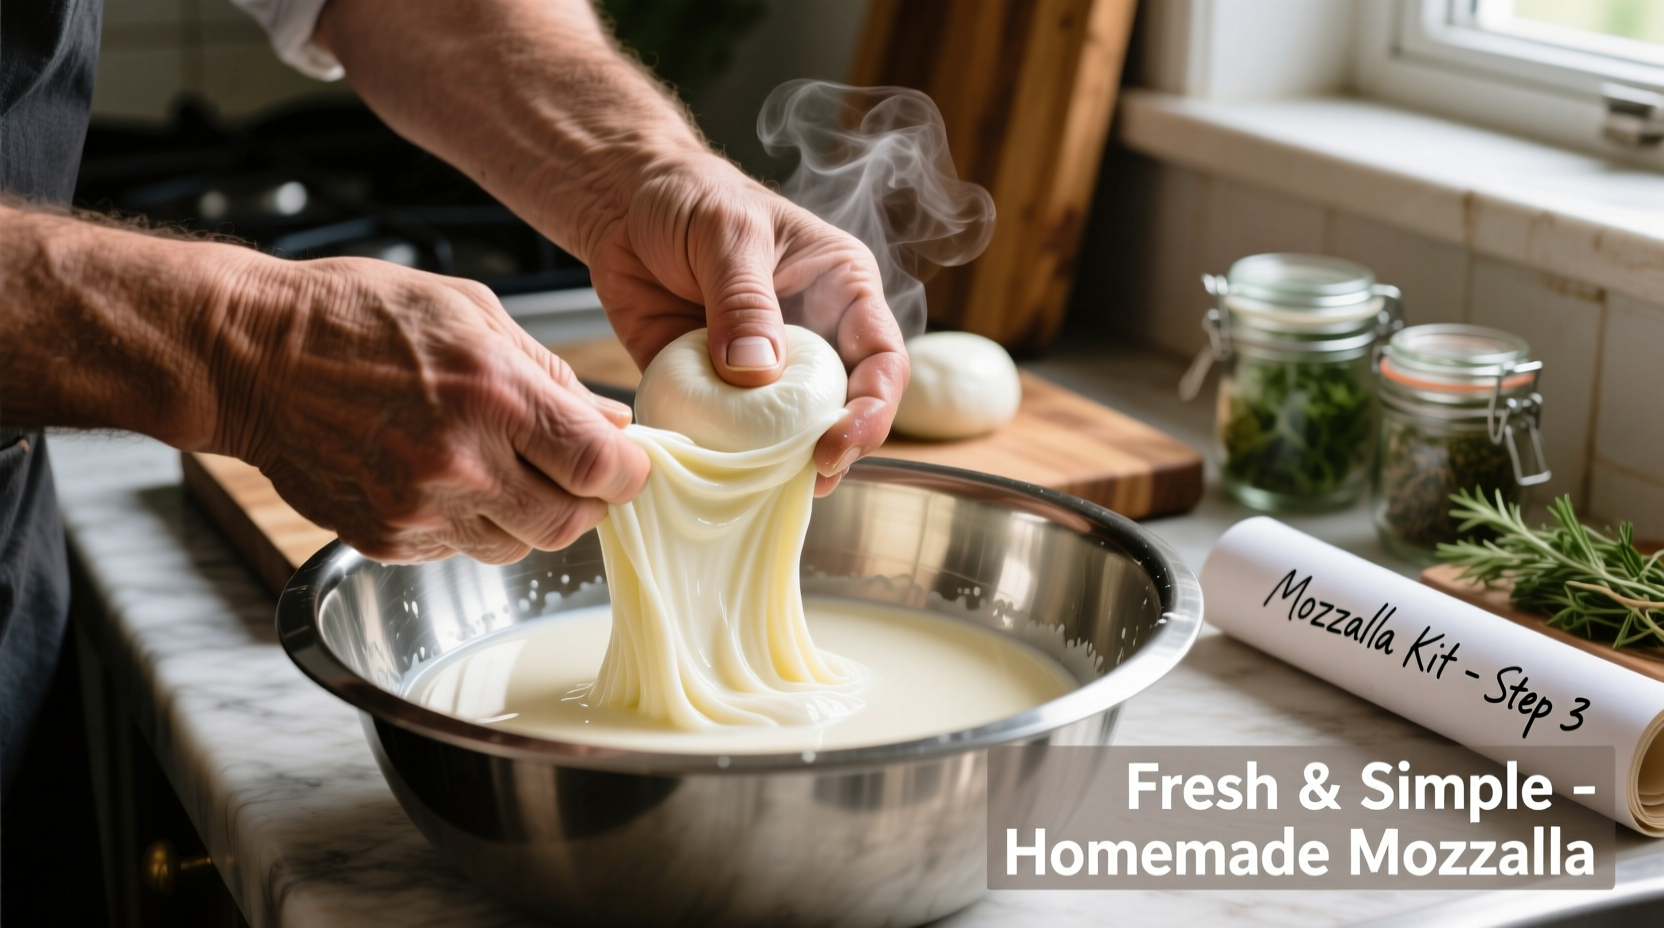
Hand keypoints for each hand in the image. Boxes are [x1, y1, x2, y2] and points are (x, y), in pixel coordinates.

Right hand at [212, 253, 649, 563]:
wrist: (250, 354)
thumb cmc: (359, 316)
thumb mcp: (473, 311)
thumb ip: (551, 375)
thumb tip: (611, 424)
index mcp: (496, 397)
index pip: (603, 468)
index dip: (629, 472)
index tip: (627, 462)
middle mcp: (462, 464)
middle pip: (571, 523)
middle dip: (587, 499)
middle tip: (573, 470)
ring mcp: (421, 510)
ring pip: (519, 546)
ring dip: (529, 515)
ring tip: (501, 467)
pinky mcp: (387, 539)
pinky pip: (460, 551)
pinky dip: (472, 523)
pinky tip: (446, 478)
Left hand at [585, 155, 908, 494]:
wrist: (621, 204)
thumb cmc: (691, 197)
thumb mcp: (726, 233)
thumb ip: (744, 300)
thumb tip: (757, 372)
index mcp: (842, 290)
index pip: (882, 359)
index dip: (873, 408)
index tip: (838, 441)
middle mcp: (816, 336)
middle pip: (847, 407)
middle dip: (837, 448)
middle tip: (811, 476)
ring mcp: (768, 369)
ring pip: (793, 431)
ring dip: (783, 463)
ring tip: (768, 487)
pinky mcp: (720, 390)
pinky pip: (733, 434)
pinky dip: (728, 458)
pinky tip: (718, 475)